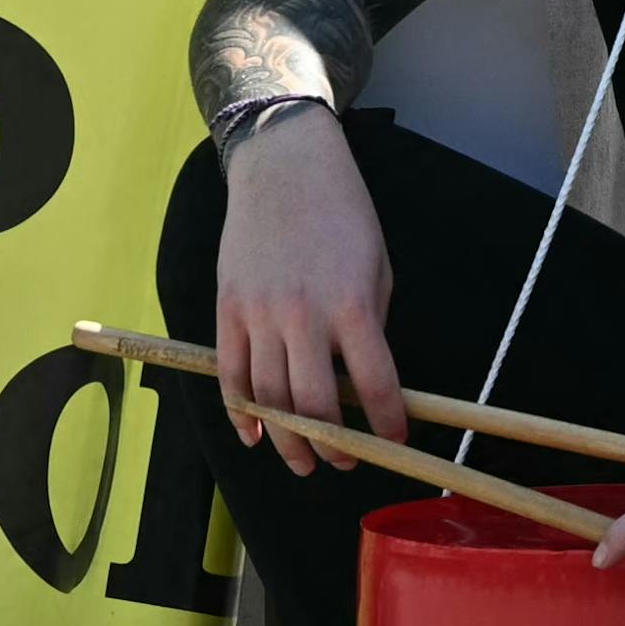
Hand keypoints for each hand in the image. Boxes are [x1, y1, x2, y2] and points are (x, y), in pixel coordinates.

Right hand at [205, 107, 401, 456]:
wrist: (285, 164)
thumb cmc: (342, 213)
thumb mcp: (376, 266)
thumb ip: (368, 326)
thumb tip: (361, 383)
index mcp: (352, 303)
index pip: (374, 383)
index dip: (387, 423)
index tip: (395, 441)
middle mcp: (304, 314)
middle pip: (313, 406)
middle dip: (333, 446)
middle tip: (344, 461)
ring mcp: (260, 313)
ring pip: (269, 399)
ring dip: (287, 441)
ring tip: (303, 461)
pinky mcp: (229, 308)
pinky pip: (230, 374)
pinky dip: (241, 413)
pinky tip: (255, 435)